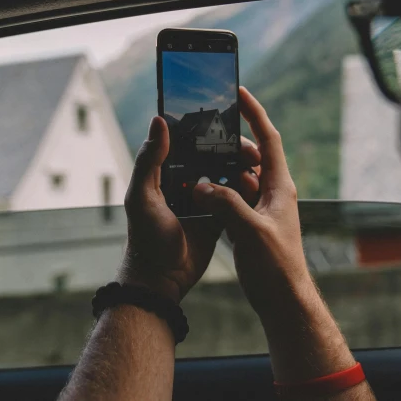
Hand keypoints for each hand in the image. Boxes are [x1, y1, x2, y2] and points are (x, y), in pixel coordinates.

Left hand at [121, 116, 261, 303]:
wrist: (162, 280)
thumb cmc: (145, 238)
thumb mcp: (143, 196)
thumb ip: (149, 160)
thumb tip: (158, 120)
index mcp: (165, 172)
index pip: (188, 141)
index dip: (208, 130)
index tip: (230, 124)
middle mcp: (184, 181)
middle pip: (213, 156)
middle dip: (233, 149)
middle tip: (251, 152)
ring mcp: (203, 199)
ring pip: (226, 175)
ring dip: (241, 168)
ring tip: (257, 166)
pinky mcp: (217, 216)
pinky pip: (234, 199)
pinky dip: (245, 191)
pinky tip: (257, 185)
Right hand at [193, 87, 312, 318]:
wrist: (283, 300)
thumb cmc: (275, 266)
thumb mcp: (250, 230)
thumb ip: (226, 203)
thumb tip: (202, 184)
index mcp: (280, 187)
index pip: (269, 139)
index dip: (255, 114)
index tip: (240, 93)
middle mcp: (273, 193)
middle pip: (252, 157)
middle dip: (230, 145)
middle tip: (208, 138)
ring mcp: (262, 209)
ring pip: (240, 179)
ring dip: (221, 171)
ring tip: (199, 164)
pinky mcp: (251, 225)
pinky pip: (233, 199)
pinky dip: (218, 193)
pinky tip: (200, 194)